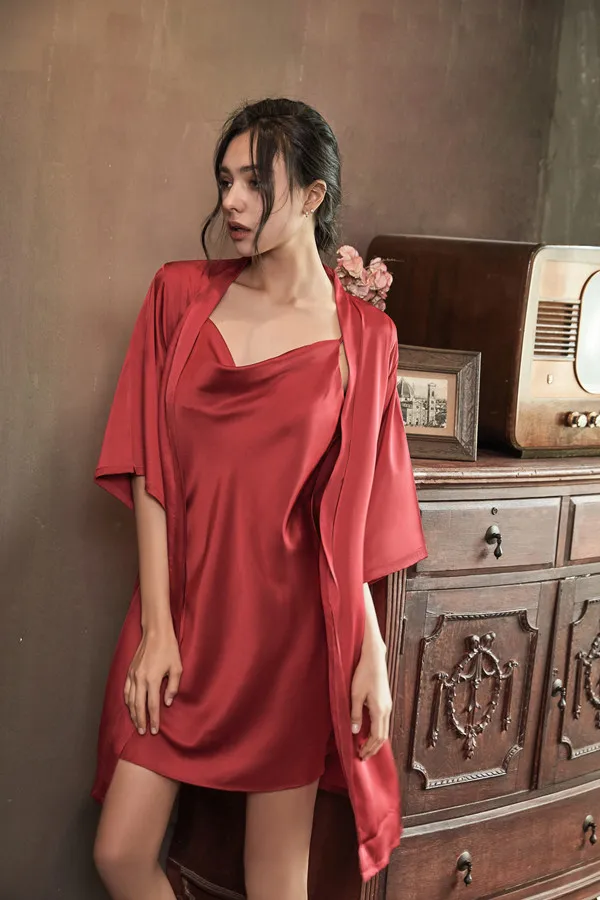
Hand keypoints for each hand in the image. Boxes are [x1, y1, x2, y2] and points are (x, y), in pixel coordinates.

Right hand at [124, 627, 181, 735]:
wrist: (156, 633)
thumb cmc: (169, 649)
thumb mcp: (177, 668)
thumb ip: (173, 687)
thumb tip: (167, 702)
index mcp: (153, 679)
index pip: (152, 705)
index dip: (154, 719)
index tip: (154, 730)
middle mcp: (140, 679)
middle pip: (138, 706)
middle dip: (141, 720)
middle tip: (143, 732)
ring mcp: (133, 675)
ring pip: (130, 700)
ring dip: (132, 713)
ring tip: (137, 723)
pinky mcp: (130, 671)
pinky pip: (126, 690)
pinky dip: (127, 701)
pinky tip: (130, 706)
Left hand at [350, 643, 391, 760]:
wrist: (374, 658)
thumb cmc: (363, 674)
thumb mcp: (355, 694)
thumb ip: (355, 714)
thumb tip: (355, 732)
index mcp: (380, 710)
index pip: (376, 737)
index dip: (369, 748)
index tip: (361, 756)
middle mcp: (387, 710)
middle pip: (383, 736)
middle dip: (373, 748)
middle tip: (363, 756)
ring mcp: (388, 705)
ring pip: (385, 730)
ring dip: (376, 741)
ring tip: (366, 748)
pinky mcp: (386, 701)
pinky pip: (384, 722)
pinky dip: (378, 732)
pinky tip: (370, 732)